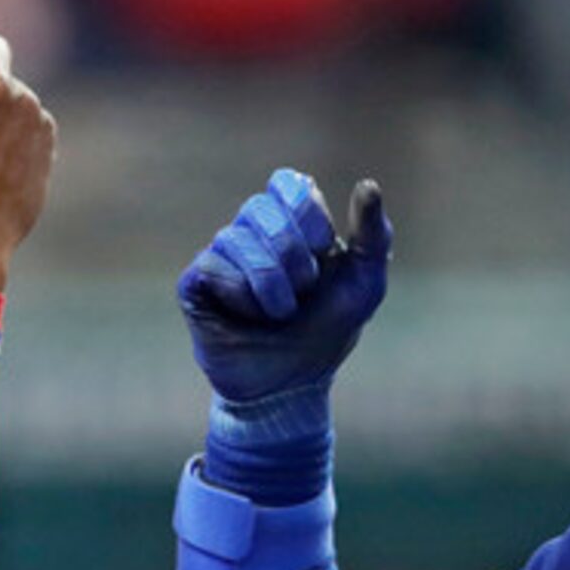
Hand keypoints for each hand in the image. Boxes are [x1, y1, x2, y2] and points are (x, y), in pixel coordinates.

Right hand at [176, 170, 391, 408]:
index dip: (307, 214)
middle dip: (293, 255)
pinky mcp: (195, 282)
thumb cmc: (327, 331)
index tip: (322, 249)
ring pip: (235, 237)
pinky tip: (247, 317)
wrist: (291, 385)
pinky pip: (214, 267)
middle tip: (303, 292)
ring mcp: (220, 255)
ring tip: (279, 313)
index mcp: (291, 221)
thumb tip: (368, 185)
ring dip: (271, 283)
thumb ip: (374, 235)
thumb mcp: (364, 285)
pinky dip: (243, 297)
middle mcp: (251, 231)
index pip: (289, 184)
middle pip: (261, 207)